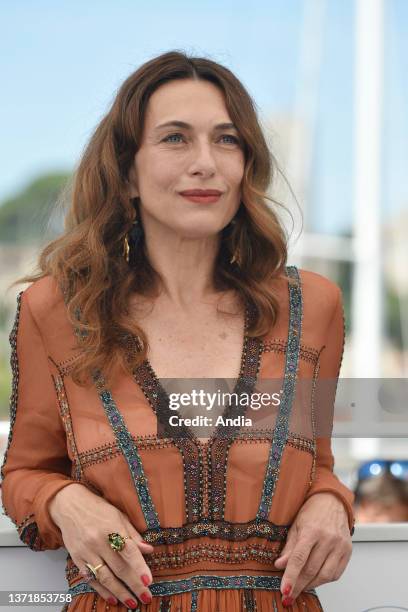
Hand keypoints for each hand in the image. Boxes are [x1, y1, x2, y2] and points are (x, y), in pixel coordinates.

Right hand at [49, 483, 154, 608]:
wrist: (70, 505)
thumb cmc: (98, 509)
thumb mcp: (119, 515)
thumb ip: (133, 534)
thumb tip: (148, 550)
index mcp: (112, 528)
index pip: (128, 551)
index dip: (139, 567)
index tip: (149, 581)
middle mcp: (98, 541)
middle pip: (119, 568)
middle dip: (134, 585)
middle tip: (146, 597)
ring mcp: (86, 551)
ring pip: (105, 577)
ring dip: (120, 592)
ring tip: (132, 603)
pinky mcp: (77, 559)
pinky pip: (91, 578)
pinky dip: (102, 590)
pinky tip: (113, 599)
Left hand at [274, 492, 351, 604]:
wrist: (332, 502)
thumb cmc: (312, 512)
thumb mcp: (296, 525)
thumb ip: (289, 547)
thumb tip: (279, 565)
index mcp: (312, 530)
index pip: (299, 558)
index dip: (290, 576)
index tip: (284, 590)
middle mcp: (328, 539)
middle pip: (311, 570)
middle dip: (298, 586)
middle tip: (288, 596)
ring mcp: (340, 546)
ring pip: (324, 575)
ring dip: (310, 585)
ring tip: (300, 587)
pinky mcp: (348, 552)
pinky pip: (336, 574)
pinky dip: (324, 580)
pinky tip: (315, 579)